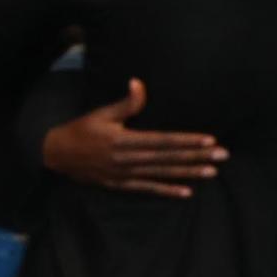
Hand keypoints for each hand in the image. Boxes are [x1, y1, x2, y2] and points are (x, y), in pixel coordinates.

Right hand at [42, 78, 222, 198]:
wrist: (55, 154)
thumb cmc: (80, 131)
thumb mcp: (100, 114)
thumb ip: (125, 103)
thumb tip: (138, 84)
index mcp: (123, 140)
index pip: (162, 141)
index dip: (186, 140)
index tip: (209, 140)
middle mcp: (126, 159)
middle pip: (167, 158)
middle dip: (196, 156)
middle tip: (222, 155)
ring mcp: (124, 174)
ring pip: (161, 174)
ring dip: (187, 173)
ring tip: (211, 172)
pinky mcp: (120, 185)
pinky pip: (147, 189)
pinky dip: (166, 191)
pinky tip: (186, 192)